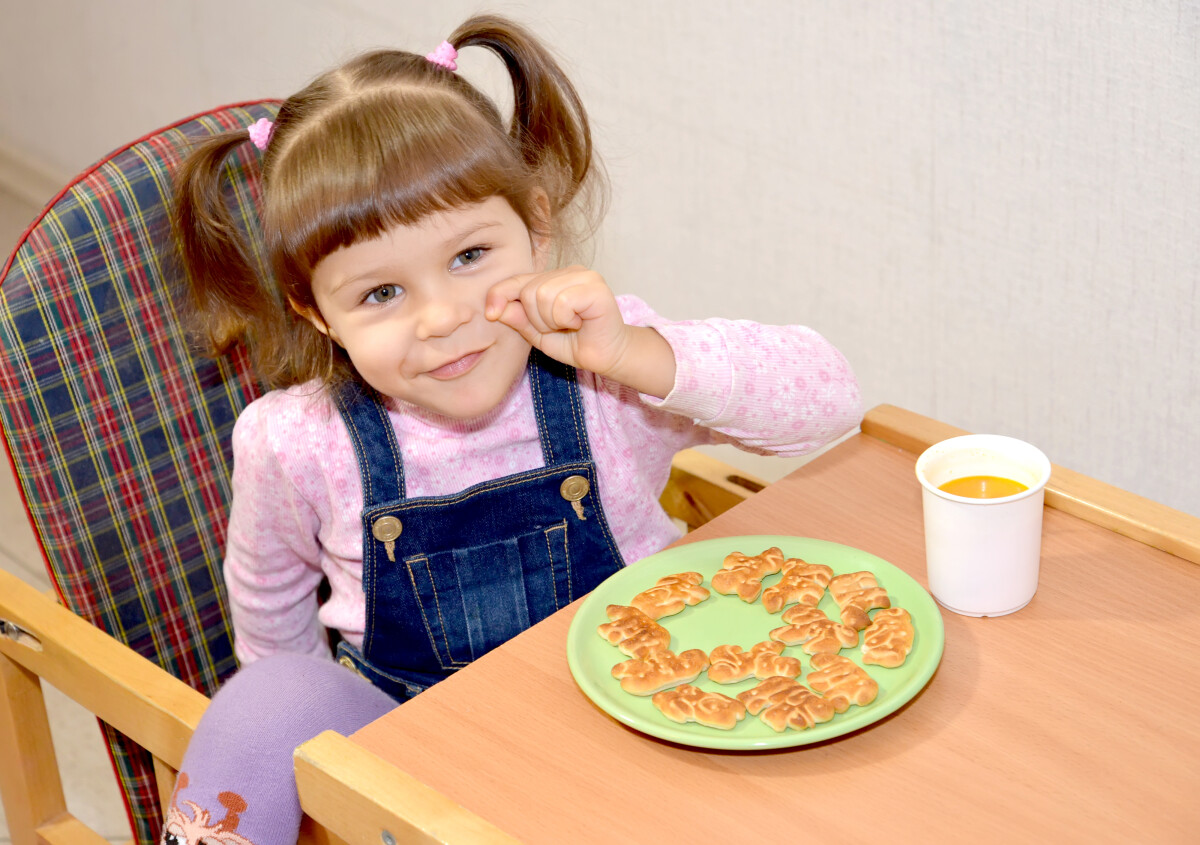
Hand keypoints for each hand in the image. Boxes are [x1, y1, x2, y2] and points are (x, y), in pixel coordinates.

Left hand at [485, 266, 675, 397]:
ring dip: (551, 321)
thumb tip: (496, 308)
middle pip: (528, 290)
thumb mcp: (538, 334)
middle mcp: (569, 271)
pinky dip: (565, 319)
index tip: (490, 313)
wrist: (608, 357)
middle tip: (559, 328)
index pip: (516, 279)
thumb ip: (519, 319)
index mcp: (554, 278)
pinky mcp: (596, 287)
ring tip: (570, 326)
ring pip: (542, 295)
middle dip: (536, 319)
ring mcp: (584, 276)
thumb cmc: (577, 344)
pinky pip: (561, 302)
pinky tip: (580, 322)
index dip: (499, 294)